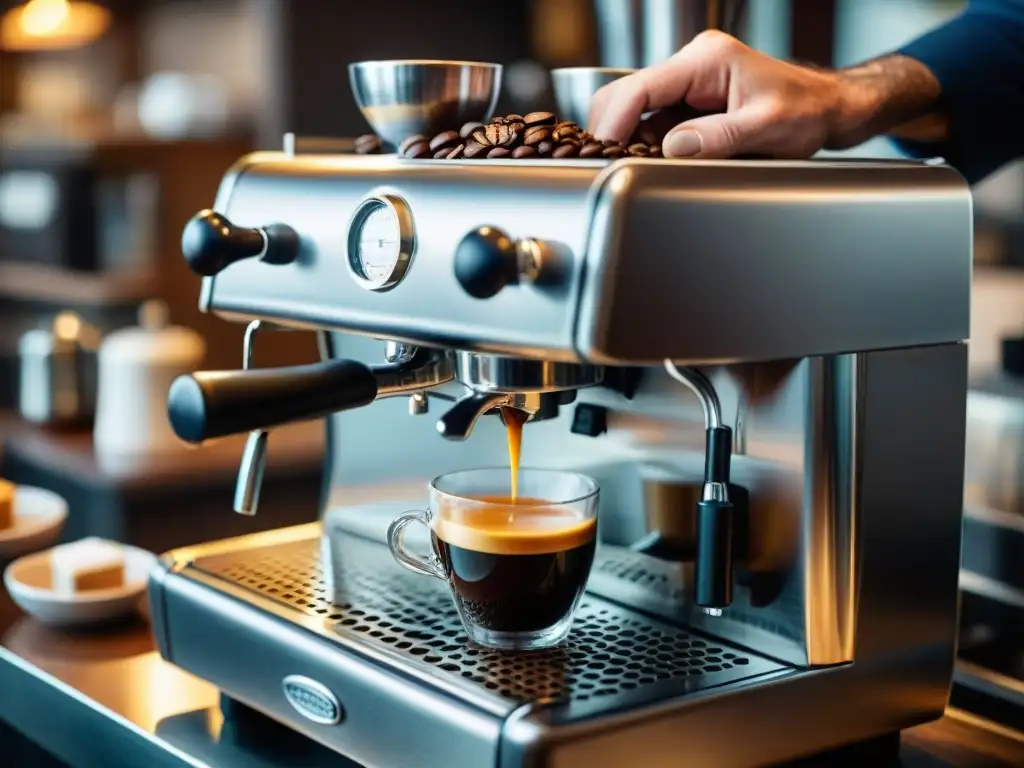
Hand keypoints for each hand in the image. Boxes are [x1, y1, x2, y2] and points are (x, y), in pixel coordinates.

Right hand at [588, 30, 941, 158]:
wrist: (828, 108)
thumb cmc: (807, 110)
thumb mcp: (766, 127)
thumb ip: (718, 137)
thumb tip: (673, 148)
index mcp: (706, 60)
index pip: (638, 88)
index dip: (614, 123)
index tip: (605, 154)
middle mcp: (691, 66)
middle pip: (624, 94)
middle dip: (611, 131)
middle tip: (610, 167)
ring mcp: (687, 85)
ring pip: (632, 111)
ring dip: (628, 142)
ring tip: (634, 169)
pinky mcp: (688, 105)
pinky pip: (651, 123)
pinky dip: (643, 146)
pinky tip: (652, 163)